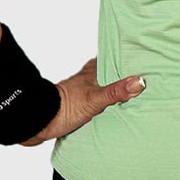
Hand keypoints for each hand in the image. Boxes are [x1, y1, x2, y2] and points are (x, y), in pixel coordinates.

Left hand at [20, 57, 145, 146]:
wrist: (39, 122)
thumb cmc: (64, 108)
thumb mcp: (94, 99)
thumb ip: (116, 91)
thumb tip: (139, 81)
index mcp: (92, 71)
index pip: (112, 58)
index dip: (125, 58)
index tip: (140, 56)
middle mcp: (87, 79)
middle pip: (108, 73)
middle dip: (121, 75)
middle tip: (139, 76)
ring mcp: (81, 92)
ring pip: (101, 87)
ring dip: (112, 90)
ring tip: (129, 94)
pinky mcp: (77, 106)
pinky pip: (96, 101)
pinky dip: (104, 104)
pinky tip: (110, 111)